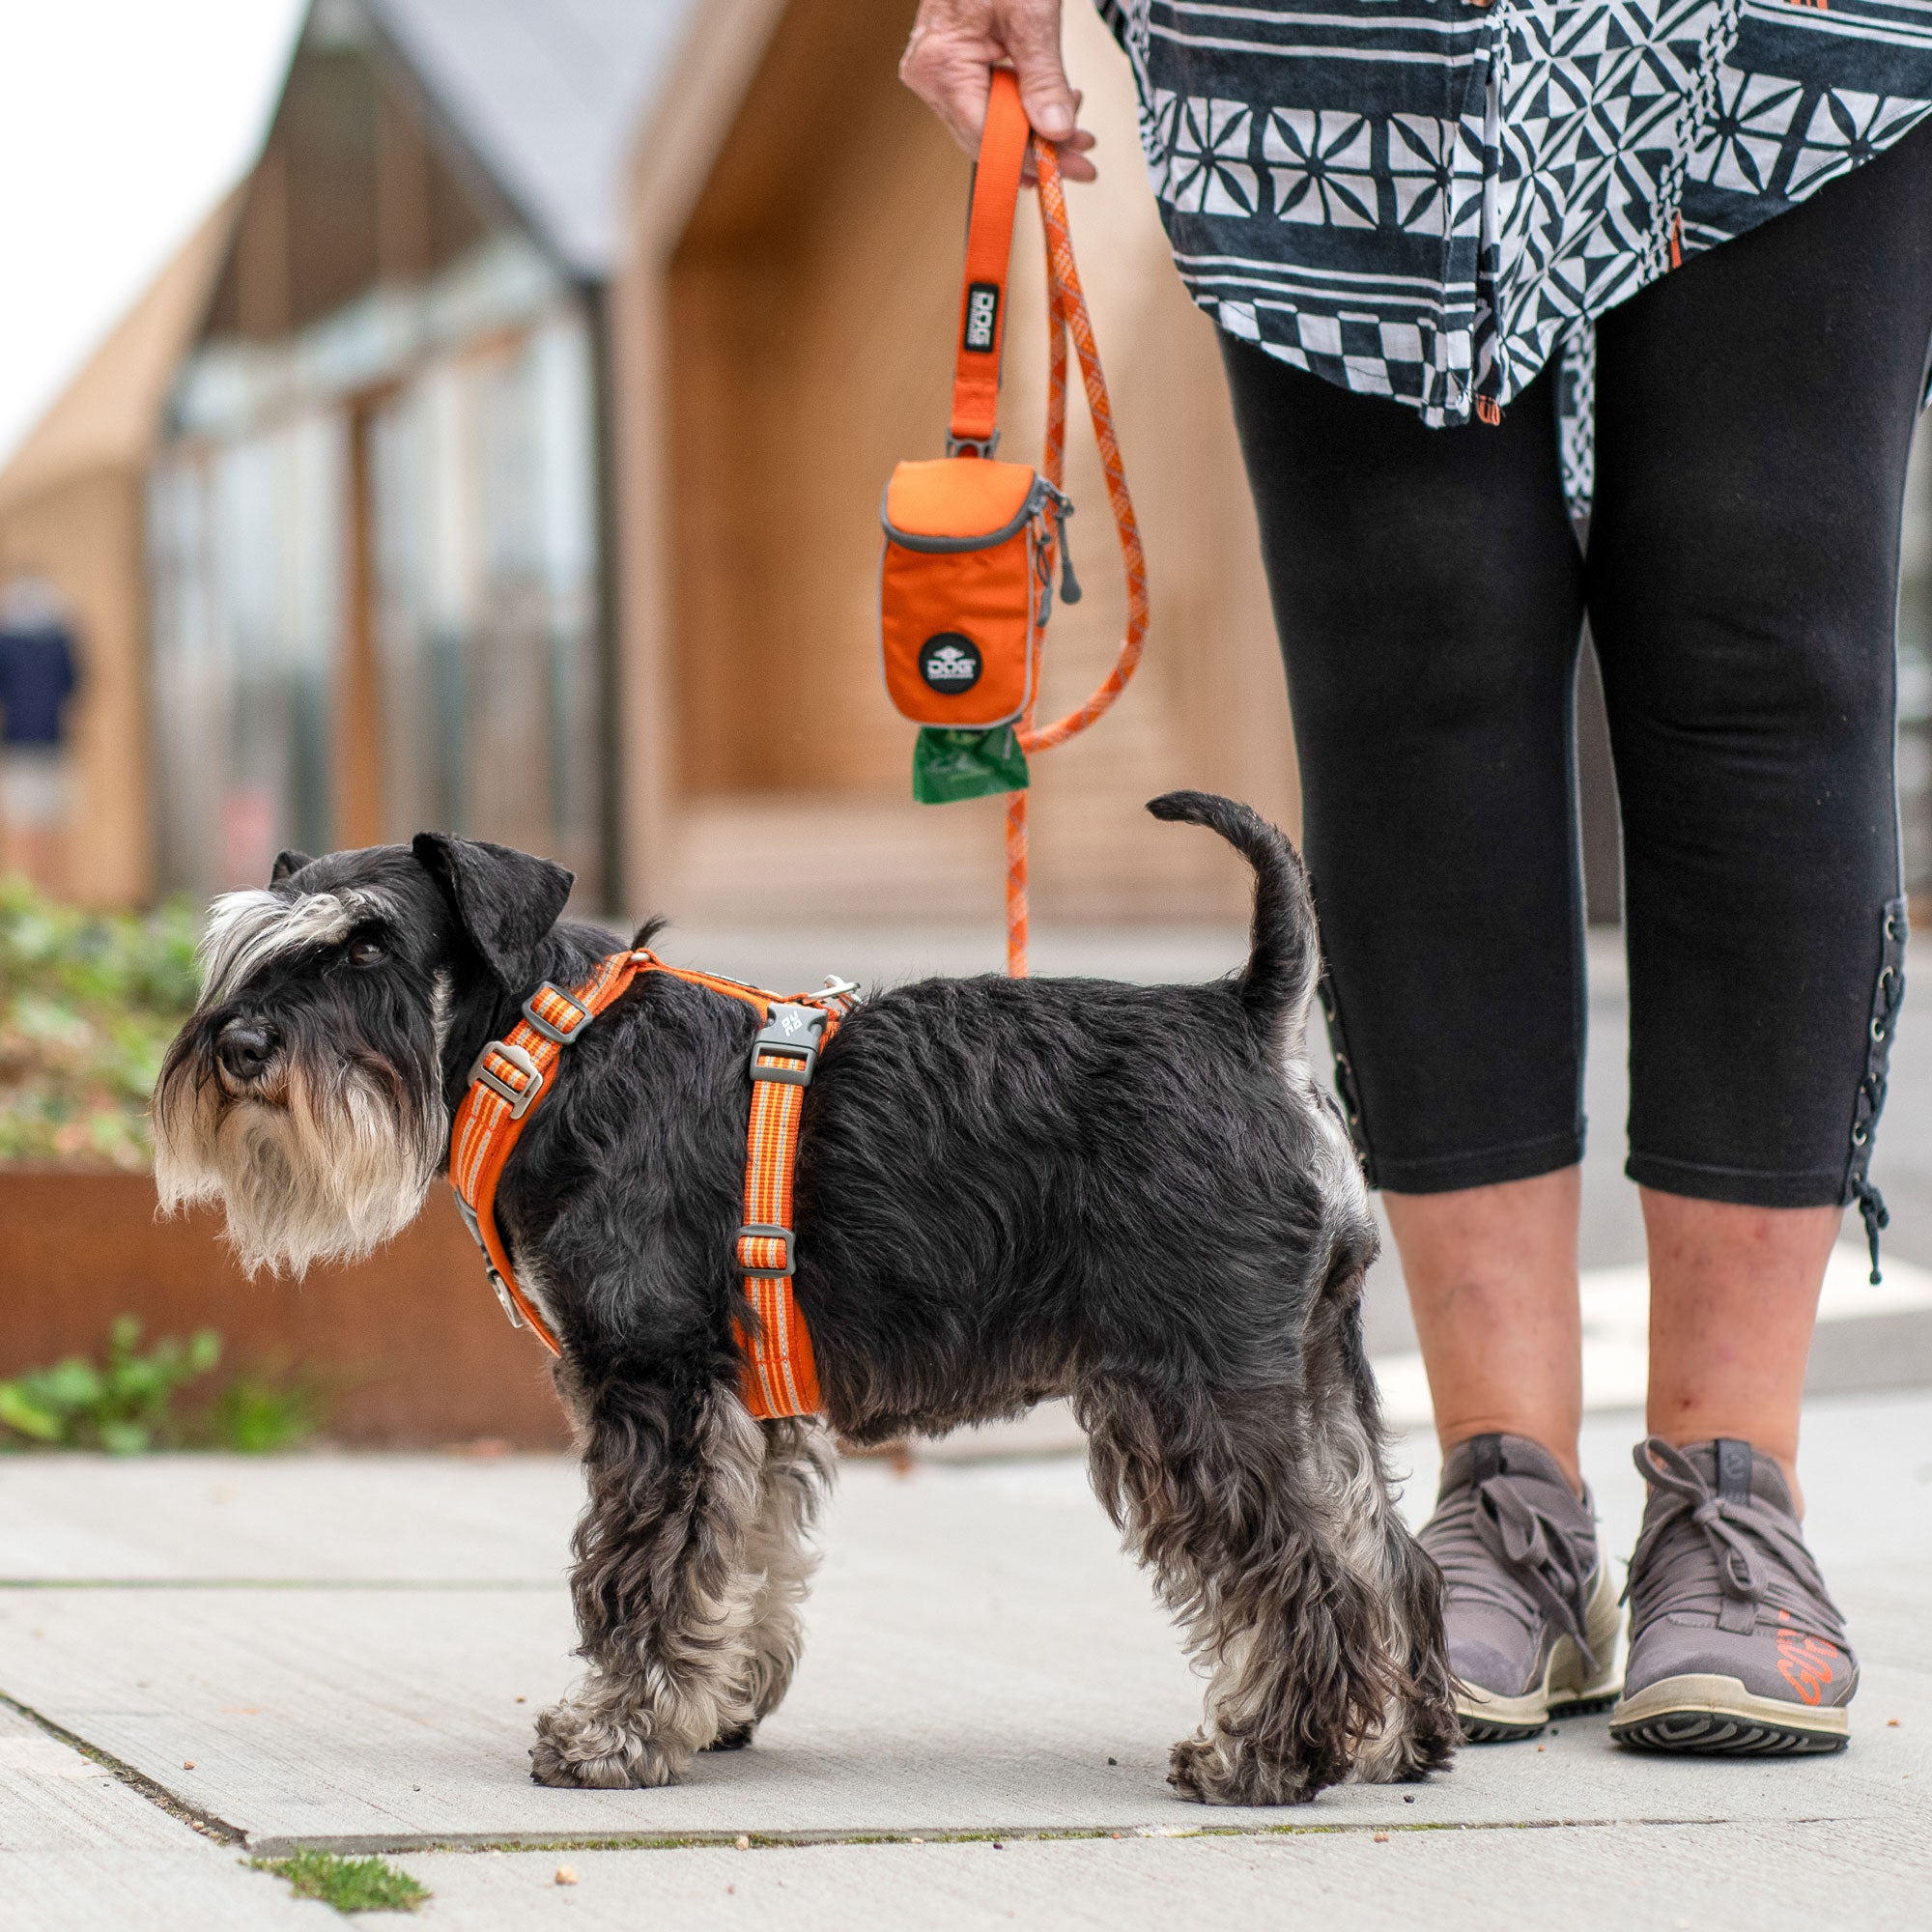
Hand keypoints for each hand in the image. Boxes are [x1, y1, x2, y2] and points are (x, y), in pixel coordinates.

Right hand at [900, 0, 1098, 181]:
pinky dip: (1022, 111)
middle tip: (1083, 159)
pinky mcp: (953, 68)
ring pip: (990, 125)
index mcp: (940, 65)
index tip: (1068, 169)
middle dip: (1038, 149)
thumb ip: (1044, 78)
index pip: (986, 133)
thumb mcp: (1031, 16)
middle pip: (987, 137)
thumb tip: (1057, 130)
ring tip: (1075, 132)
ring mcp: (939, 74)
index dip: (1029, 156)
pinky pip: (988, 104)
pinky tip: (1052, 110)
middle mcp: (931, 76)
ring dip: (1034, 133)